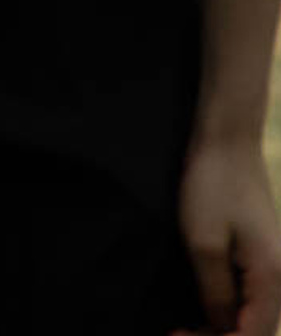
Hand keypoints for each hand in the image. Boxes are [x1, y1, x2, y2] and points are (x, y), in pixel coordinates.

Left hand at [179, 134, 280, 334]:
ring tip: (187, 329)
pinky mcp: (263, 259)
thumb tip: (221, 329)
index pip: (255, 335)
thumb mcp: (203, 240)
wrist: (227, 142)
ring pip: (256, 318)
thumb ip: (215, 291)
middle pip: (259, 331)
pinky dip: (230, 312)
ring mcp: (274, 269)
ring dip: (225, 330)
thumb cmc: (212, 185)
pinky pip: (252, 300)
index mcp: (273, 279)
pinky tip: (204, 312)